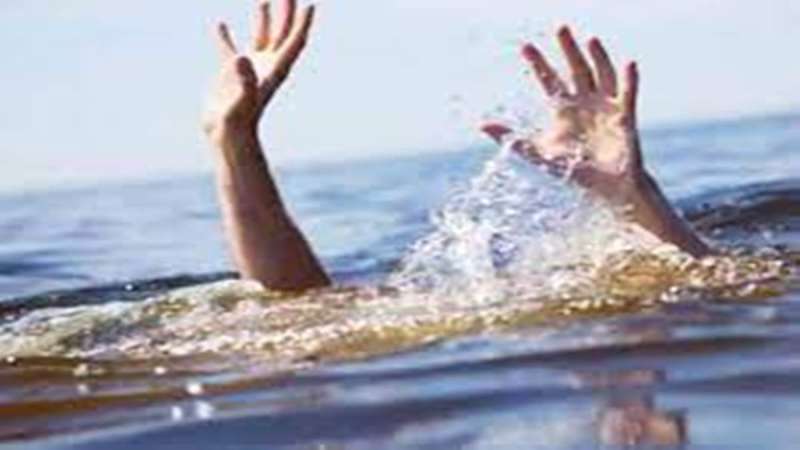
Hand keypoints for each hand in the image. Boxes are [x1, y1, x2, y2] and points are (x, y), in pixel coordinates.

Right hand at [203, 0, 314, 140]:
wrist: (226, 135)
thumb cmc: (237, 122)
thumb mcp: (242, 101)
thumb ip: (244, 80)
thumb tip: (241, 57)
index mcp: (275, 70)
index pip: (295, 42)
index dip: (303, 24)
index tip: (310, 5)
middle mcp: (267, 65)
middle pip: (282, 33)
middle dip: (287, 12)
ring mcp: (251, 68)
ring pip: (260, 37)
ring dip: (263, 19)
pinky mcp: (232, 73)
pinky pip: (230, 48)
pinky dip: (226, 36)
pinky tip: (221, 24)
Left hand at [482, 26, 641, 201]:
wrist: (605, 187)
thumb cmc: (574, 170)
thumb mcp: (539, 153)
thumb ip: (513, 139)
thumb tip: (481, 125)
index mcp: (564, 109)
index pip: (549, 80)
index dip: (538, 64)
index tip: (525, 47)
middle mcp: (585, 102)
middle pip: (576, 69)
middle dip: (568, 50)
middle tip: (560, 28)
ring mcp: (606, 106)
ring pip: (602, 75)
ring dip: (597, 57)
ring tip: (590, 39)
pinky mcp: (625, 116)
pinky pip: (628, 93)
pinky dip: (629, 79)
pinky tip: (628, 63)